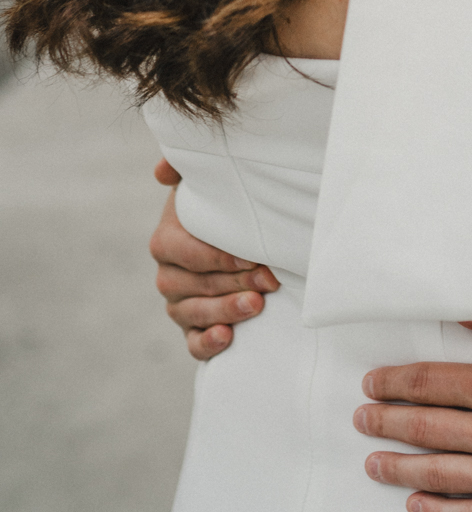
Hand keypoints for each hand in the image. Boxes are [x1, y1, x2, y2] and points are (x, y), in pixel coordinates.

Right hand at [150, 159, 278, 358]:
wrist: (243, 235)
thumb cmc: (228, 207)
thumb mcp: (210, 184)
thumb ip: (185, 167)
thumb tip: (163, 170)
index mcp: (167, 239)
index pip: (182, 252)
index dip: (216, 256)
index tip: (251, 254)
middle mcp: (168, 274)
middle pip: (193, 286)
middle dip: (233, 283)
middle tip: (269, 280)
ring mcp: (179, 304)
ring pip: (193, 315)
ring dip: (225, 312)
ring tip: (257, 305)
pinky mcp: (194, 328)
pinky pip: (194, 343)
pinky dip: (207, 344)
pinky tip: (227, 337)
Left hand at [353, 293, 471, 511]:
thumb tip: (466, 314)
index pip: (430, 384)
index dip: (395, 383)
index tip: (373, 383)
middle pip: (425, 430)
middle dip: (386, 422)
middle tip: (362, 419)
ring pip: (440, 474)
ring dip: (400, 467)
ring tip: (374, 462)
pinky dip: (440, 510)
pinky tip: (419, 503)